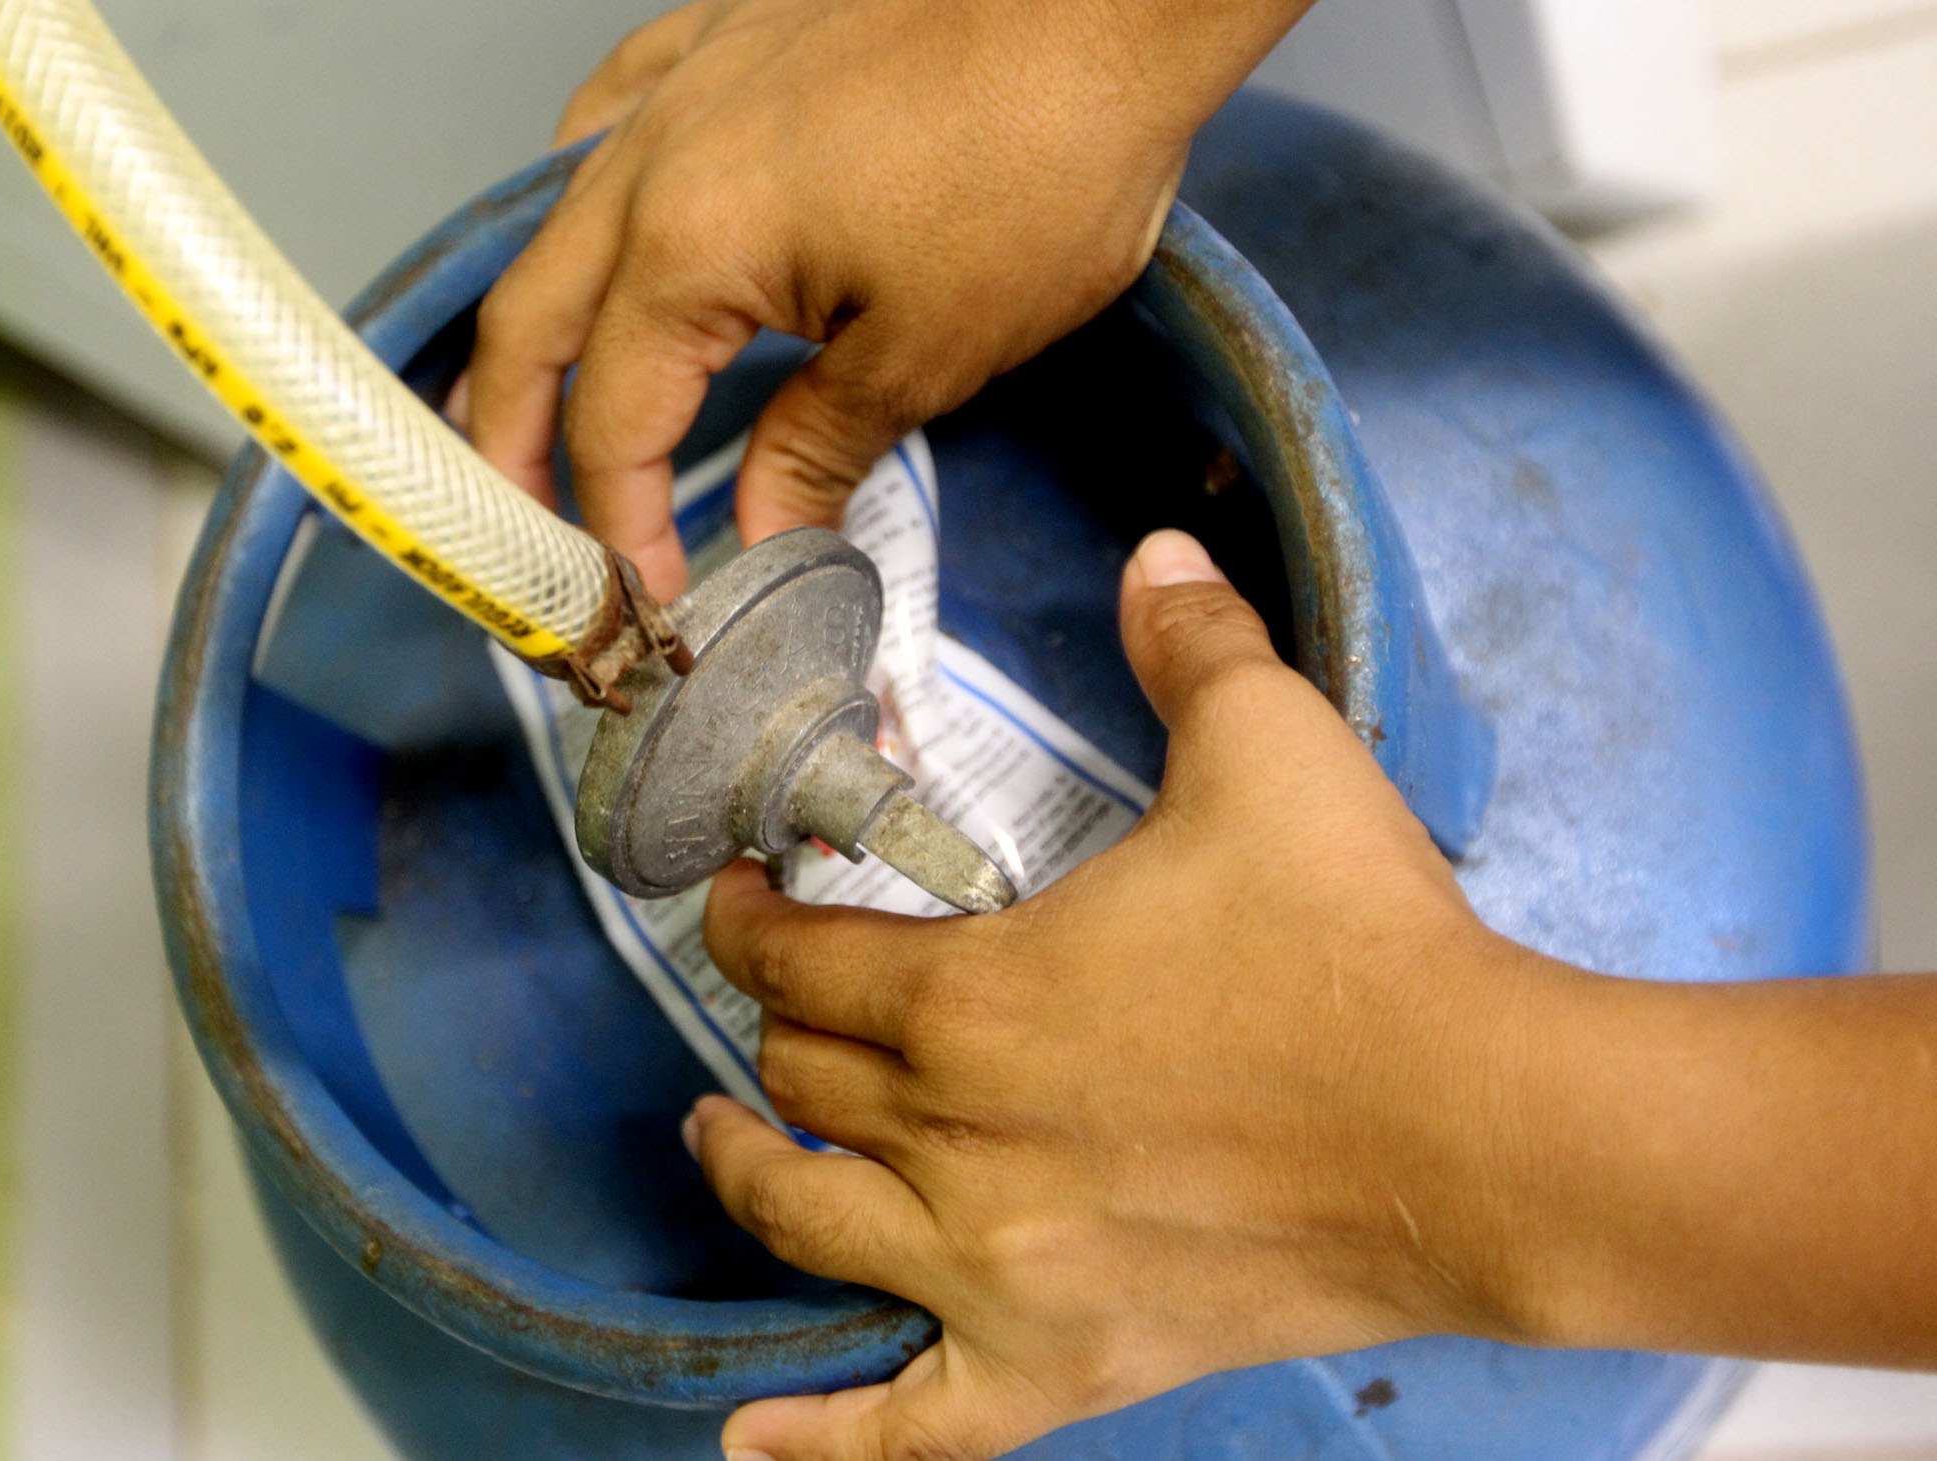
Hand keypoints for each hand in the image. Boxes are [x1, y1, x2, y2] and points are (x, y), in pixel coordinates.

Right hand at [465, 0, 1310, 597]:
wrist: (1107, 6)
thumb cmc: (1039, 160)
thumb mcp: (930, 350)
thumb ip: (819, 444)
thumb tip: (763, 528)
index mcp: (687, 248)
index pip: (612, 422)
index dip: (618, 526)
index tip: (649, 595)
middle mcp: (650, 159)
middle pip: (530, 324)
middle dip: (510, 442)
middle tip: (522, 530)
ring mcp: (681, 85)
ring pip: (549, 219)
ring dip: (532, 324)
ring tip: (535, 400)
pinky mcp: (725, 36)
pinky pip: (608, 116)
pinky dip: (581, 195)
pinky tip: (603, 224)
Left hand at [685, 530, 1543, 1459]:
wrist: (1482, 1128)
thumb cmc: (1362, 944)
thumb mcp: (1269, 748)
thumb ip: (1191, 640)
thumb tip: (1159, 545)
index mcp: (975, 998)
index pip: (799, 960)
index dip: (747, 919)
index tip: (744, 894)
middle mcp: (957, 1141)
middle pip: (803, 1078)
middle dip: (774, 1022)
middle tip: (782, 989)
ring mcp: (1001, 1269)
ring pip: (811, 1222)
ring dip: (748, 1170)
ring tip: (722, 1136)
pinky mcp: (1066, 1360)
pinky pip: (911, 1427)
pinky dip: (823, 1439)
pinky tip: (756, 1439)